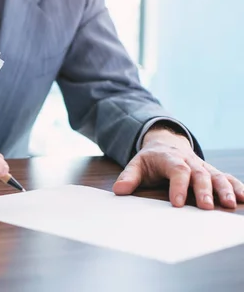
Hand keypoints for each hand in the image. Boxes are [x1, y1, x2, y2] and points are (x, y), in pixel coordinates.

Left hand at [113, 126, 243, 208]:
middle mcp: (189, 161)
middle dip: (204, 190)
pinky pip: (226, 177)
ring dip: (225, 189)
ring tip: (231, 204)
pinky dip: (237, 186)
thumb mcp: (136, 164)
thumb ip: (129, 177)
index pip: (176, 170)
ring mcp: (202, 166)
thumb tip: (118, 191)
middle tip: (206, 207)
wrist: (165, 143)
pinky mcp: (211, 171)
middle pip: (199, 174)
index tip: (176, 203)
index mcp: (170, 158)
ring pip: (216, 175)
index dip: (178, 186)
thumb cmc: (151, 159)